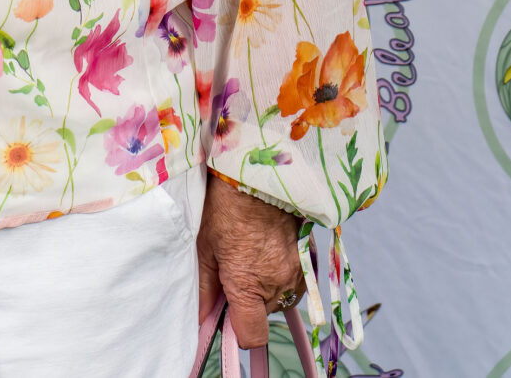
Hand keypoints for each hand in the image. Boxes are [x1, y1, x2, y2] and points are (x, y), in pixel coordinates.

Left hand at [198, 172, 304, 349]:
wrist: (260, 174)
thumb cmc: (227, 206)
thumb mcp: (205, 245)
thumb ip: (205, 286)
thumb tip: (201, 316)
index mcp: (248, 285)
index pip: (251, 336)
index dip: (236, 332)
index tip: (225, 315)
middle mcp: (277, 285)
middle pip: (263, 317)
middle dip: (247, 303)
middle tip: (232, 271)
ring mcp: (296, 274)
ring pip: (278, 300)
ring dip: (264, 290)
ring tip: (250, 257)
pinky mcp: (308, 262)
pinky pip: (293, 284)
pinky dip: (279, 276)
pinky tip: (267, 253)